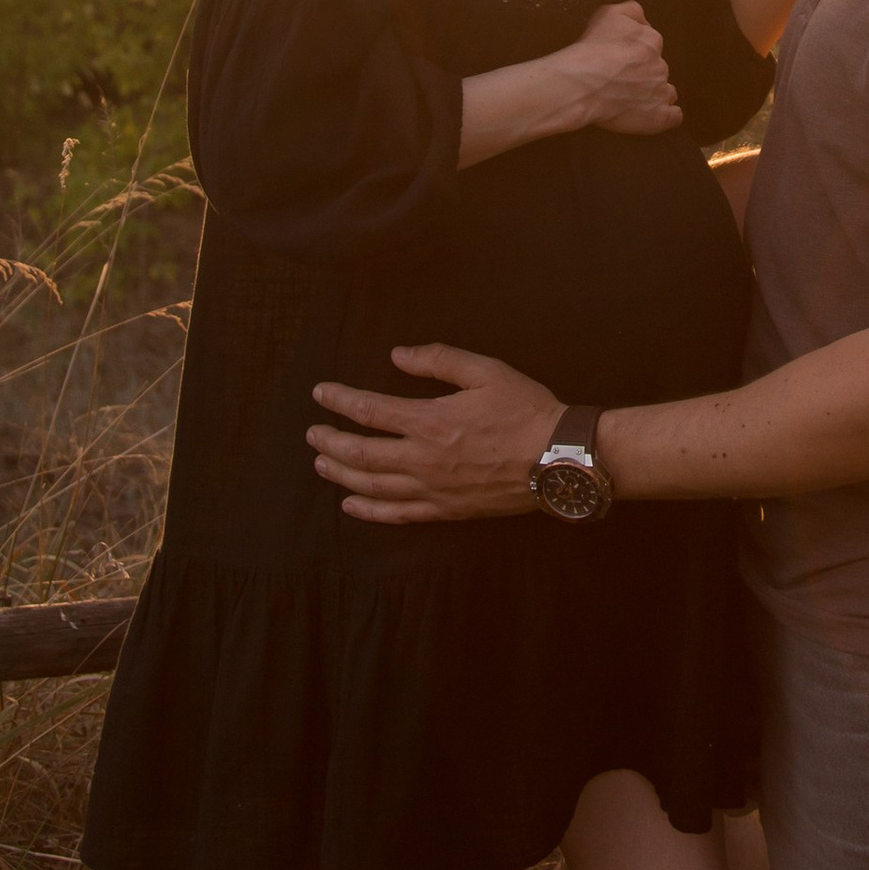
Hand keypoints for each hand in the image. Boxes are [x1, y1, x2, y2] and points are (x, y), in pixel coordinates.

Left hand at [309, 344, 565, 521]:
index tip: (321, 393)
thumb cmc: (525, 411)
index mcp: (430, 421)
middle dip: (329, 441)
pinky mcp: (444, 510)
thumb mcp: (486, 371)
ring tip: (322, 463)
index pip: (369, 410)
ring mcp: (431, 489)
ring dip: (341, 473)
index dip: (340, 400)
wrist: (557, 459)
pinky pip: (396, 514)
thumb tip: (397, 355)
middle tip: (312, 433)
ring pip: (371, 485)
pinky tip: (351, 504)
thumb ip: (439, 360)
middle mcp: (422, 459)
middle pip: (360, 453)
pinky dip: (368, 510)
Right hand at [553, 0, 681, 136]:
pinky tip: (652, 115)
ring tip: (632, 101)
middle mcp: (661, 65)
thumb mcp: (609, 14)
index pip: (651, 45)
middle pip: (657, 69)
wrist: (585, 83)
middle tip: (620, 81)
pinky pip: (673, 116)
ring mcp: (662, 92)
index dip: (636, 53)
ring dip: (654, 94)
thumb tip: (643, 20)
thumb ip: (631, 12)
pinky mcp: (660, 117)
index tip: (621, 59)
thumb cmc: (594, 48)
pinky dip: (666, 115)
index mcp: (652, 41)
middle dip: (643, 74)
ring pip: (666, 91)